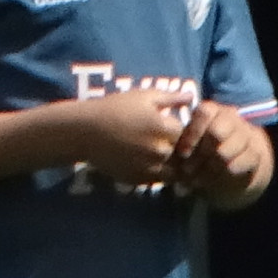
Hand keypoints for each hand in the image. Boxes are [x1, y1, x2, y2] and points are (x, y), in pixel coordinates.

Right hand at [66, 85, 194, 187]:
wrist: (84, 132)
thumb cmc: (114, 108)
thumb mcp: (143, 97)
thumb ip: (171, 98)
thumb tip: (192, 96)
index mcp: (165, 128)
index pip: (192, 135)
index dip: (188, 133)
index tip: (180, 130)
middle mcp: (161, 151)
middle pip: (184, 156)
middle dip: (182, 151)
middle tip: (174, 145)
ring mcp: (150, 167)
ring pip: (174, 172)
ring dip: (173, 166)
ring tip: (162, 157)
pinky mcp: (138, 179)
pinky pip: (158, 180)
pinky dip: (159, 174)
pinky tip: (149, 163)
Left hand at [168, 96, 269, 203]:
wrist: (232, 166)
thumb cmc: (201, 152)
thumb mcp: (188, 146)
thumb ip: (179, 147)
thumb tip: (164, 155)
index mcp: (212, 111)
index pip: (204, 112)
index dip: (192, 134)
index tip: (182, 154)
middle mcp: (231, 118)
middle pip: (217, 132)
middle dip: (200, 154)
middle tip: (187, 170)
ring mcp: (246, 135)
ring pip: (225, 152)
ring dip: (208, 169)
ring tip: (195, 180)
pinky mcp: (255, 154)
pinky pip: (236, 166)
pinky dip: (220, 177)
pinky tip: (210, 183)